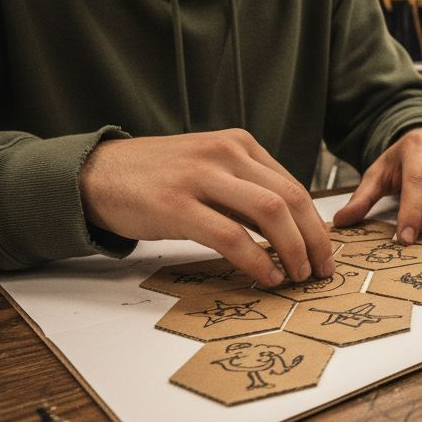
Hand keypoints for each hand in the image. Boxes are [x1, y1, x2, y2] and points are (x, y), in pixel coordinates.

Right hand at [79, 129, 334, 286]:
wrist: (96, 173)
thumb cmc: (156, 178)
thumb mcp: (208, 170)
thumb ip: (245, 192)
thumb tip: (289, 231)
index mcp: (238, 144)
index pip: (293, 186)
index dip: (316, 224)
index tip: (325, 252)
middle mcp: (225, 153)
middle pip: (290, 199)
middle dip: (314, 240)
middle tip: (322, 271)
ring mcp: (201, 177)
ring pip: (269, 213)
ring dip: (293, 250)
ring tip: (297, 276)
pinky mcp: (177, 205)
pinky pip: (231, 236)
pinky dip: (256, 260)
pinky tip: (266, 276)